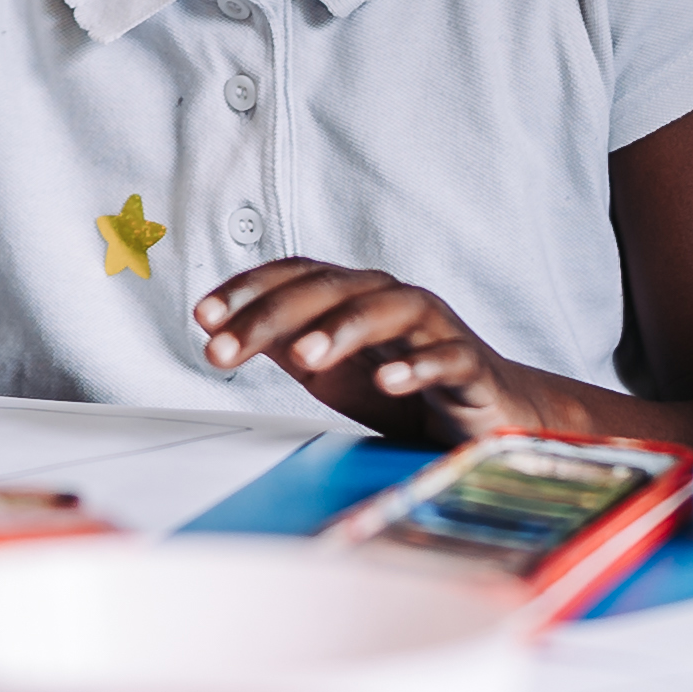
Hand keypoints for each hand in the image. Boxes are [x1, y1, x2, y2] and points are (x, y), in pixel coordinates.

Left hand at [194, 258, 544, 443]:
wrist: (489, 415)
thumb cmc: (405, 387)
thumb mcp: (329, 368)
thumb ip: (283, 340)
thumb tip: (219, 323)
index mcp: (353, 298)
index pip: (295, 275)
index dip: (247, 290)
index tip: (203, 316)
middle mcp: (391, 300)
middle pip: (330, 289)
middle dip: (272, 315)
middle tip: (225, 345)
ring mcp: (434, 329)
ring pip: (389, 308)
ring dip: (344, 327)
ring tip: (305, 356)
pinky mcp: (471, 365)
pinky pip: (448, 357)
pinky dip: (419, 365)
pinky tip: (390, 380)